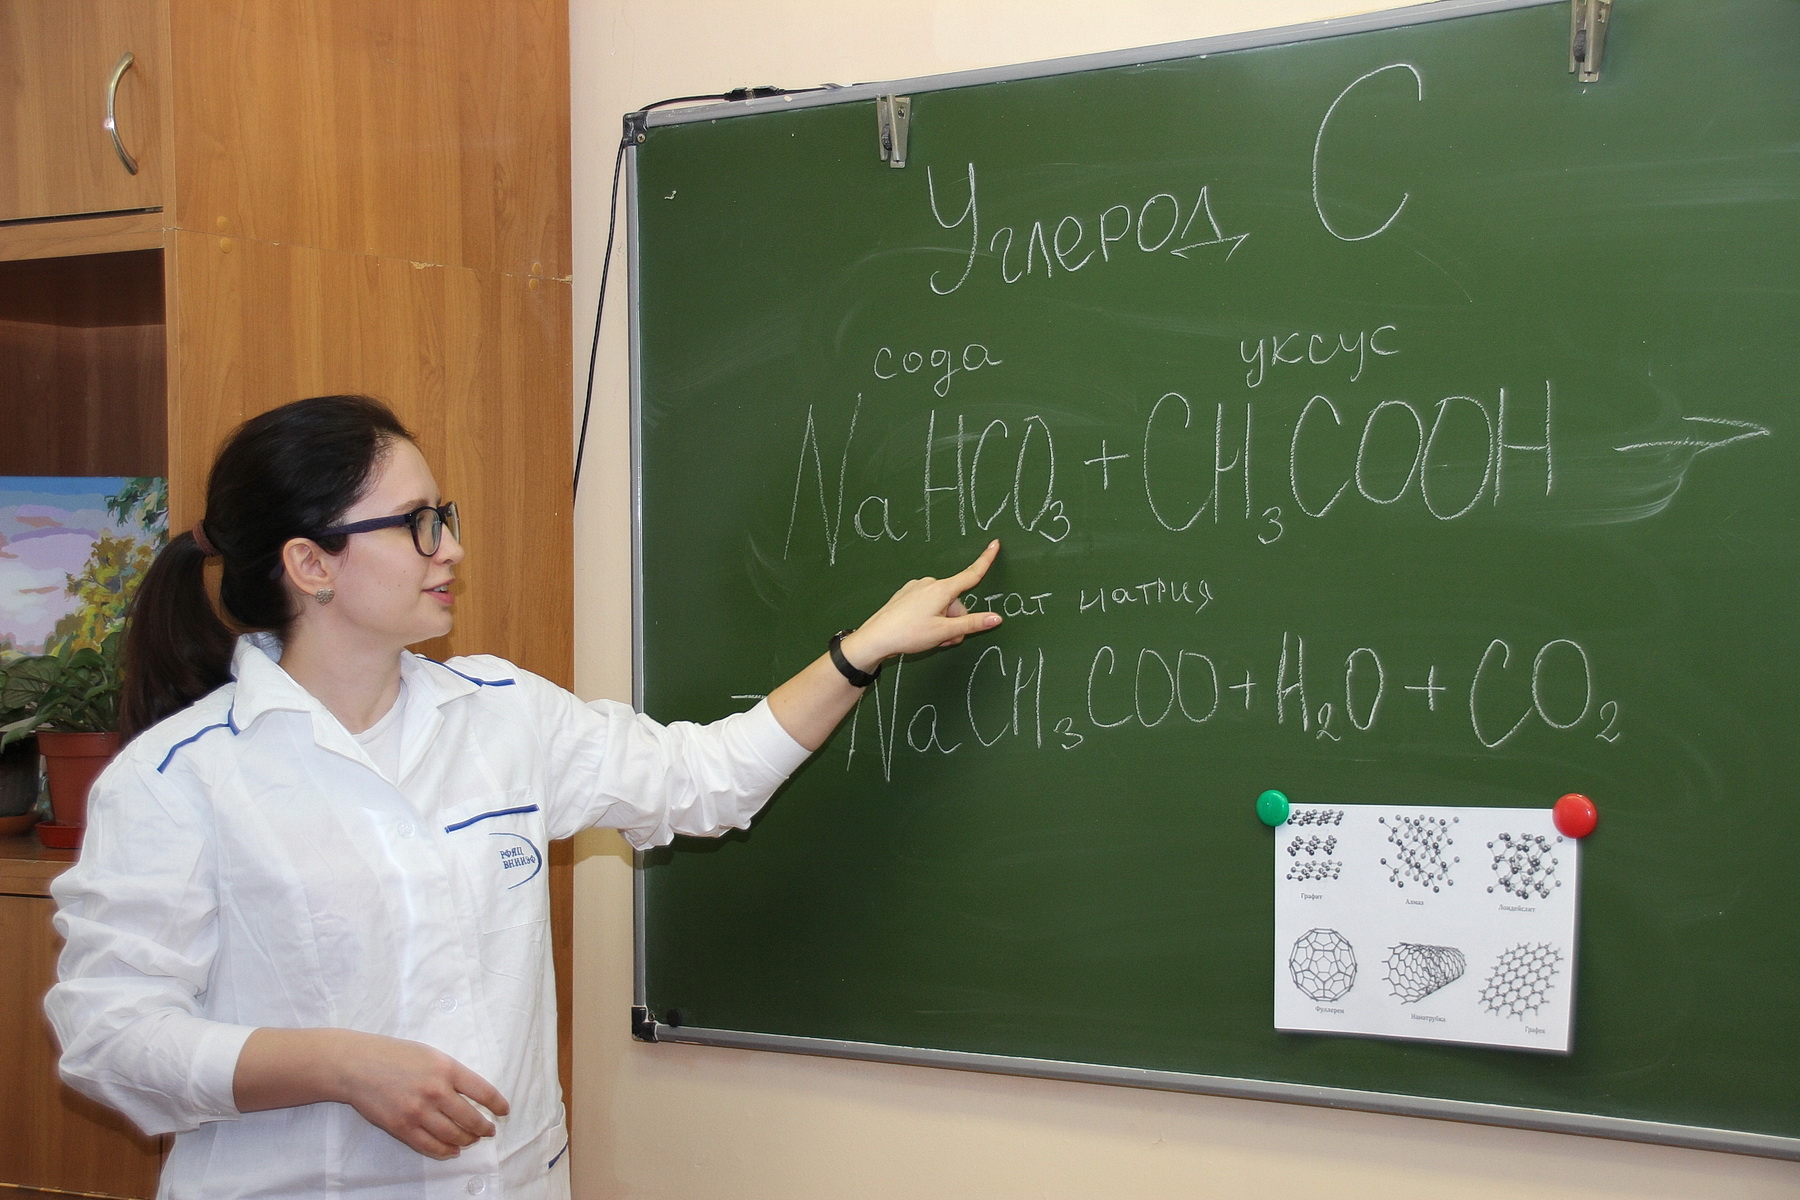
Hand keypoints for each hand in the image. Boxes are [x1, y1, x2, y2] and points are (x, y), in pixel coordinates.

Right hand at [325, 1031, 509, 1159]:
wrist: (358, 1065)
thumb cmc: (395, 1055)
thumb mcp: (431, 1055)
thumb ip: (452, 1074)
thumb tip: (473, 1095)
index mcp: (447, 1069)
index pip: (484, 1091)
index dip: (497, 1104)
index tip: (504, 1111)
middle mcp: (436, 1091)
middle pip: (471, 1119)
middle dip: (484, 1128)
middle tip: (489, 1130)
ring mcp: (419, 1112)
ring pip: (453, 1136)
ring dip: (467, 1140)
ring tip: (473, 1140)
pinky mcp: (402, 1128)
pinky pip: (431, 1146)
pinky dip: (445, 1151)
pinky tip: (453, 1150)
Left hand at [840, 540, 1002, 668]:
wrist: (876, 638)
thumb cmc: (909, 634)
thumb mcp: (945, 632)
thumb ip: (972, 624)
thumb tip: (996, 618)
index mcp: (942, 589)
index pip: (971, 574)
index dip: (986, 560)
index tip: (995, 544)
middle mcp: (930, 583)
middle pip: (957, 602)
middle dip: (955, 620)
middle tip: (943, 639)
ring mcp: (917, 587)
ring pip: (943, 605)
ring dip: (943, 621)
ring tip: (928, 636)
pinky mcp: (907, 593)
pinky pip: (928, 603)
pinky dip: (930, 617)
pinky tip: (918, 628)